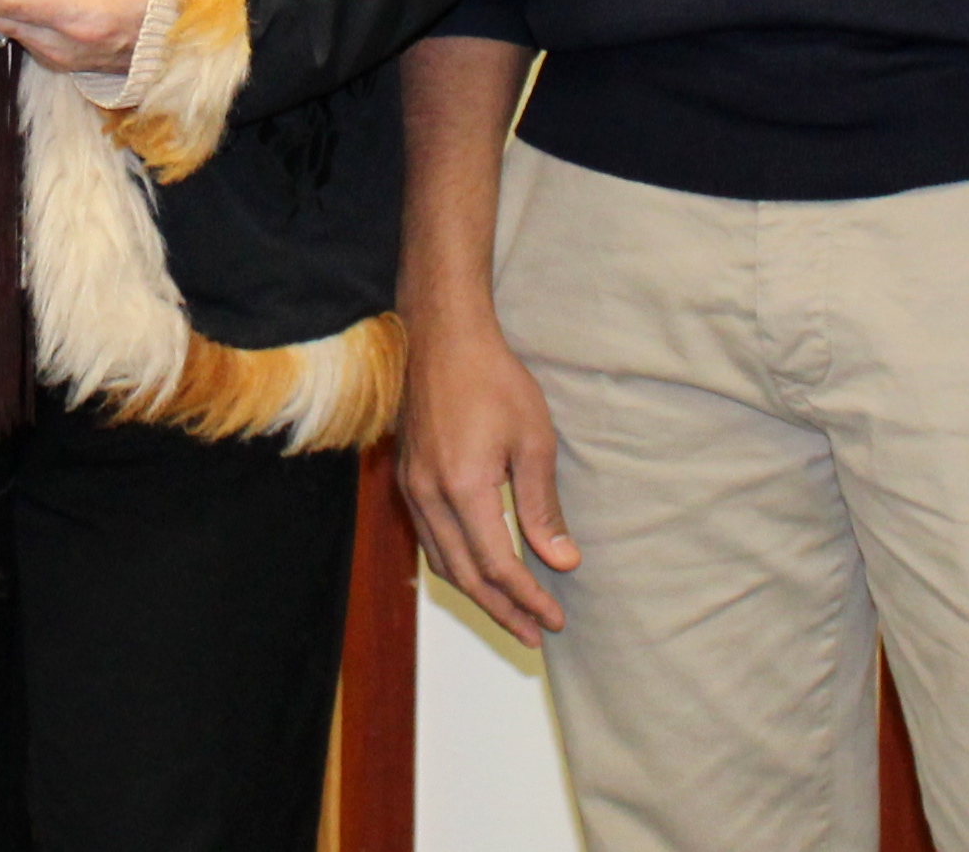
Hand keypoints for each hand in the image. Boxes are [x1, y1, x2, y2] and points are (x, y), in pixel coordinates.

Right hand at [397, 308, 575, 644]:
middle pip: (464, 575)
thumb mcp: (533, 440)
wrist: (441, 336)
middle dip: (502, 610)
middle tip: (535, 633)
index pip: (498, 566)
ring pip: (441, 561)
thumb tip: (562, 561)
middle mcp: (428, 496)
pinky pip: (429, 537)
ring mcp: (411, 487)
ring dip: (476, 592)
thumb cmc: (493, 379)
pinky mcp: (406, 477)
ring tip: (510, 611)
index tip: (555, 619)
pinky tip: (477, 567)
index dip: (528, 598)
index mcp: (463, 489)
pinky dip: (455, 564)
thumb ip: (542, 507)